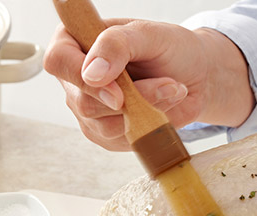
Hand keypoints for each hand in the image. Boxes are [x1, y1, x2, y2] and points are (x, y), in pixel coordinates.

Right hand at [43, 19, 253, 150]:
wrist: (197, 76)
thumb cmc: (171, 49)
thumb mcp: (148, 34)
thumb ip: (117, 44)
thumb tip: (92, 74)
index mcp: (74, 43)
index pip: (59, 62)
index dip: (83, 79)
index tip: (119, 92)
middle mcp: (76, 80)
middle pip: (84, 103)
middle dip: (134, 97)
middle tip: (168, 82)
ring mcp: (90, 112)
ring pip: (108, 126)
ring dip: (148, 110)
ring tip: (171, 89)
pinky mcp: (110, 135)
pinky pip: (126, 140)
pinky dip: (152, 126)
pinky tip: (165, 108)